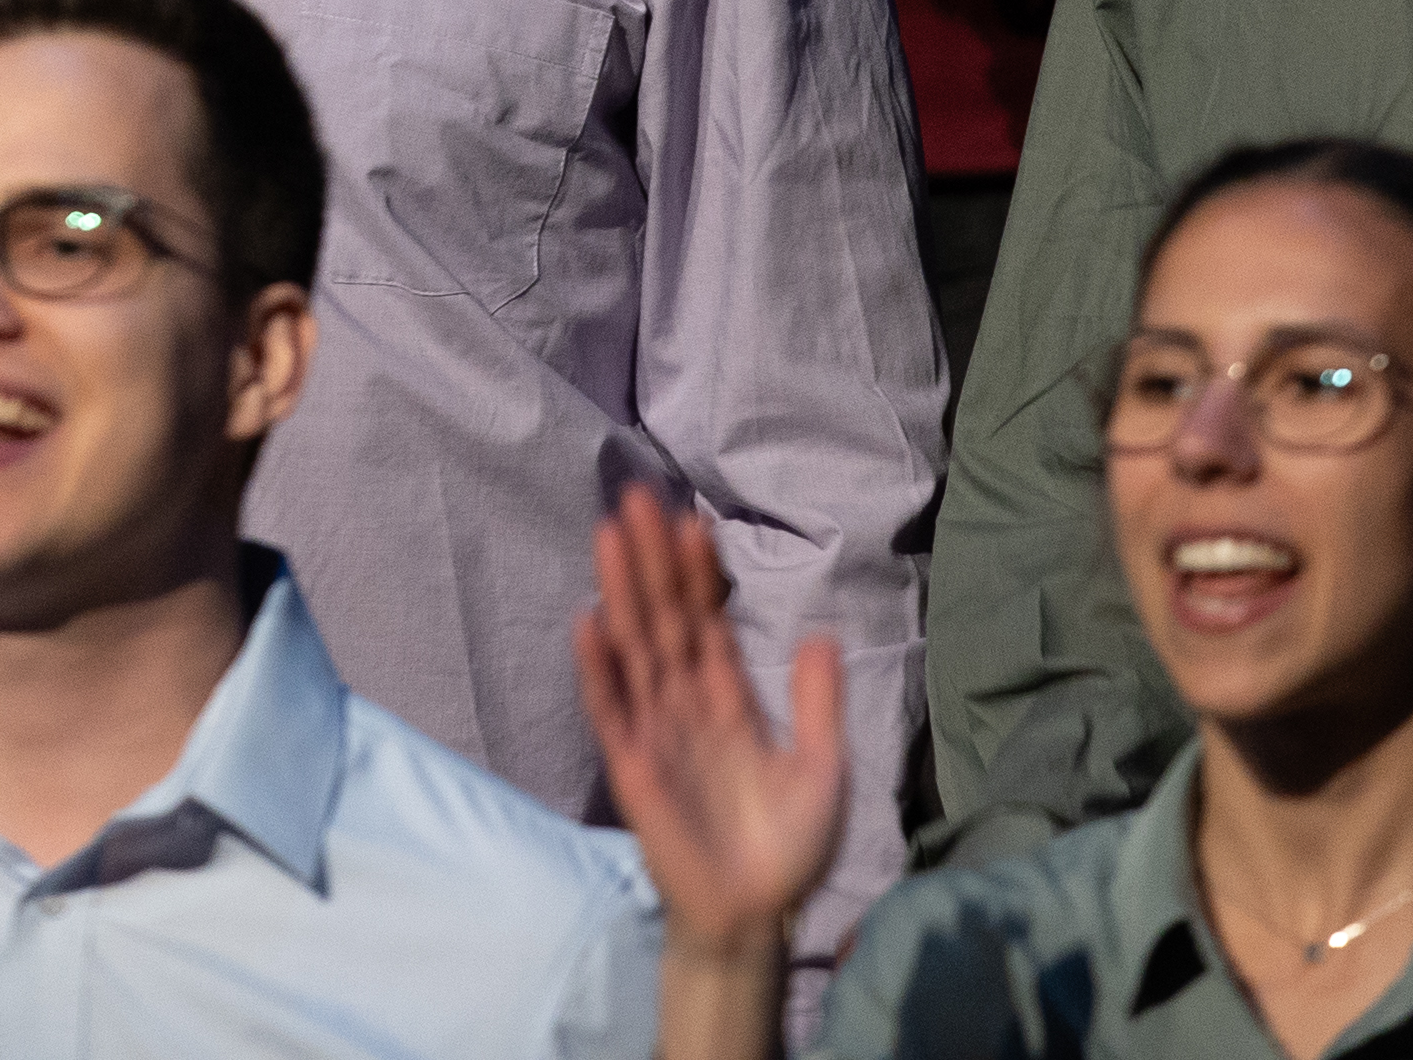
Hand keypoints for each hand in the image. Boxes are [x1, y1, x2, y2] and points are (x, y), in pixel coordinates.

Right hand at [575, 485, 848, 1024]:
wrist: (758, 916)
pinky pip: (611, 709)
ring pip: (635, 647)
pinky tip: (589, 620)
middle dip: (651, 560)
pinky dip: (599, 667)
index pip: (710, 622)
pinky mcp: (634, 766)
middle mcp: (687, 705)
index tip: (692, 520)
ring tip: (609, 533)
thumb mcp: (824, 768)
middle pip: (664, 619)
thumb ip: (818, 703)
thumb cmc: (790, 849)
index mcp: (730, 700)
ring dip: (621, 591)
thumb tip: (820, 631)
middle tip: (637, 495)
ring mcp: (656, 731)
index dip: (699, 574)